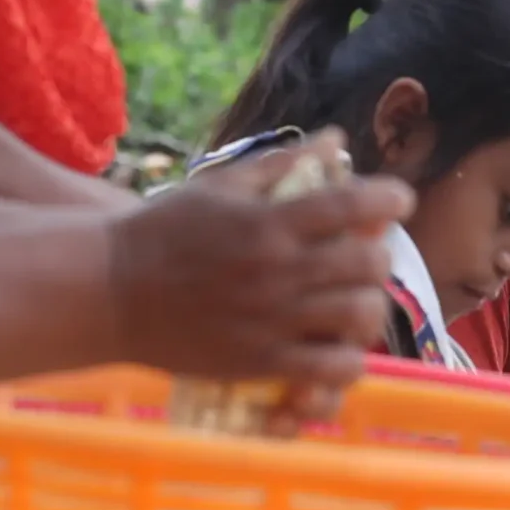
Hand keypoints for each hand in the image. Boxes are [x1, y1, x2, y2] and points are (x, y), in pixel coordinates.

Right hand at [108, 133, 408, 395]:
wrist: (109, 292)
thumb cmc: (164, 231)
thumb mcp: (219, 186)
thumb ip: (281, 164)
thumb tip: (334, 137)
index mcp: (268, 223)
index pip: (352, 205)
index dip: (390, 198)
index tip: (400, 199)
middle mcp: (276, 272)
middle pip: (367, 265)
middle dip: (378, 257)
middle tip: (366, 256)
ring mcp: (271, 321)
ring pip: (358, 317)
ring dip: (367, 307)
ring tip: (353, 303)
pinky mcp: (259, 363)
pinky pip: (329, 371)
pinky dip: (347, 362)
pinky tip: (338, 349)